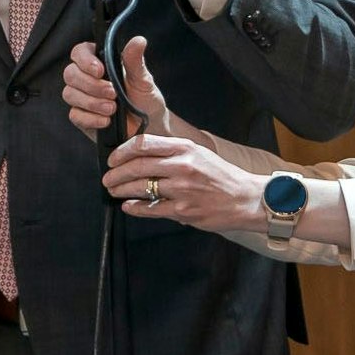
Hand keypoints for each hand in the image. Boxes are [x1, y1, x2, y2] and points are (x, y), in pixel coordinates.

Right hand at [64, 37, 166, 139]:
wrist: (150, 127)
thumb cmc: (145, 100)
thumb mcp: (143, 80)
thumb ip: (135, 62)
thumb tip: (139, 40)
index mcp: (100, 63)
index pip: (79, 52)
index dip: (84, 60)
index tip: (99, 71)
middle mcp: (87, 78)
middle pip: (70, 73)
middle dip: (91, 85)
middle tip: (112, 93)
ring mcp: (82, 98)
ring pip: (70, 94)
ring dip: (92, 102)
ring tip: (112, 108)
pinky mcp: (82, 118)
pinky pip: (75, 115)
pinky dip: (91, 118)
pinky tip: (106, 121)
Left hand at [100, 134, 268, 232]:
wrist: (246, 199)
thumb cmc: (221, 176)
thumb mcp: (198, 153)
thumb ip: (172, 152)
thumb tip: (141, 154)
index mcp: (185, 148)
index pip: (144, 143)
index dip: (122, 151)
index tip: (113, 158)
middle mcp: (182, 166)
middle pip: (137, 165)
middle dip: (116, 173)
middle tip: (108, 177)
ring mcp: (182, 190)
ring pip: (141, 188)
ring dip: (122, 190)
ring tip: (114, 191)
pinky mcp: (184, 211)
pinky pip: (152, 209)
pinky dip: (136, 208)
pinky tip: (129, 206)